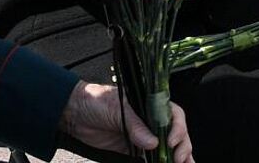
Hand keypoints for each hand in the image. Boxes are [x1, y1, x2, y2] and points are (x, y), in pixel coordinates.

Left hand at [61, 82, 192, 161]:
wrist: (75, 113)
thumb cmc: (97, 101)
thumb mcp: (118, 108)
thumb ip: (135, 125)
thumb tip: (153, 143)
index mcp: (151, 104)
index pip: (174, 114)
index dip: (178, 128)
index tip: (172, 141)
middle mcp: (151, 120)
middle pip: (176, 133)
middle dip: (183, 146)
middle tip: (179, 159)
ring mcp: (144, 137)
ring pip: (169, 147)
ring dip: (180, 157)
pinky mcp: (134, 150)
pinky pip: (152, 159)